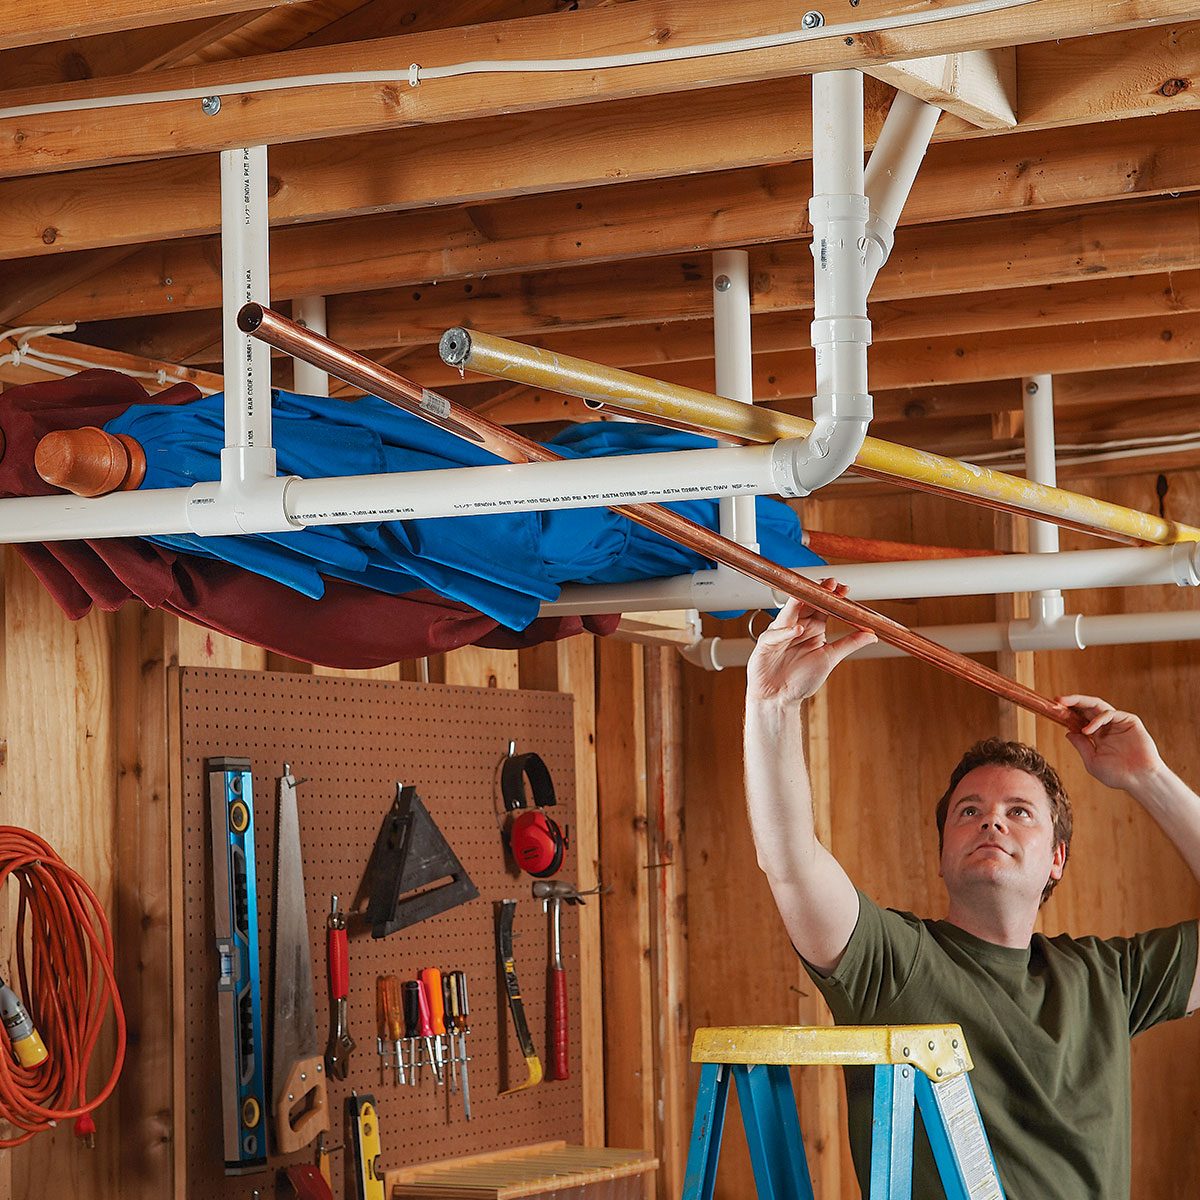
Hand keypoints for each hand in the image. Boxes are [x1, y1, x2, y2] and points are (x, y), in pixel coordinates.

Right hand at [746, 581, 876, 704]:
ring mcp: (780, 634)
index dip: (832, 596)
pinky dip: (786, 632)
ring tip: (811, 596)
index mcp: (812, 628)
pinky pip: (775, 634)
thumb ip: (849, 643)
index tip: (844, 589)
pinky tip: (797, 630)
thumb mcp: (830, 658)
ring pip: (788, 613)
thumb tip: (872, 634)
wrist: (779, 699)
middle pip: (805, 604)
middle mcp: (796, 627)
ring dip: (799, 604)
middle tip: (829, 584)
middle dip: (816, 593)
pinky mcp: (765, 644)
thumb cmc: (801, 680)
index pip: (822, 606)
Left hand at [1061, 694, 1165, 792]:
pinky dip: (1096, 719)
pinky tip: (1087, 729)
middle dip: (1072, 701)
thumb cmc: (1118, 774)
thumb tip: (1068, 733)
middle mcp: (1106, 726)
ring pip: (1097, 705)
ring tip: (1064, 703)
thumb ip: (1081, 746)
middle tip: (1057, 700)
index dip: (1067, 713)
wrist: (1140, 779)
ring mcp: (1118, 722)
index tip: (1052, 710)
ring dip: (1080, 701)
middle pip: (1087, 708)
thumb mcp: (1092, 761)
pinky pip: (1110, 714)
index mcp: (1097, 734)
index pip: (1080, 718)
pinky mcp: (1129, 721)